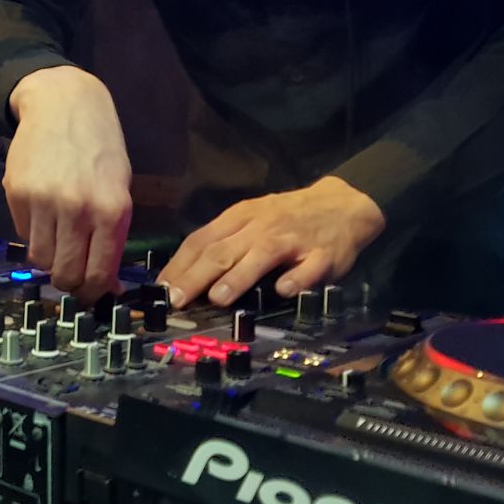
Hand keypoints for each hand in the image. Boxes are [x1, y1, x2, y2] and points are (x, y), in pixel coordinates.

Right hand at [5, 67, 131, 300]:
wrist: (63, 104)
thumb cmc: (100, 149)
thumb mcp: (119, 190)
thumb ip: (112, 237)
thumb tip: (105, 284)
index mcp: (111, 211)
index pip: (97, 275)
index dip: (93, 293)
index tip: (92, 295)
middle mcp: (77, 209)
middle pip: (65, 274)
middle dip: (69, 282)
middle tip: (72, 274)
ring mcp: (43, 202)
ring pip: (40, 259)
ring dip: (49, 257)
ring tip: (58, 239)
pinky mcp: (16, 193)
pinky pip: (23, 234)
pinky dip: (34, 232)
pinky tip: (44, 211)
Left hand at [159, 176, 385, 308]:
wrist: (342, 203)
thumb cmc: (286, 216)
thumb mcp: (250, 219)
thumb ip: (221, 242)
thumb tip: (182, 273)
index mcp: (240, 218)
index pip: (202, 240)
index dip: (180, 265)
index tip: (161, 289)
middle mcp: (262, 227)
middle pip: (224, 250)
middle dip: (197, 275)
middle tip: (178, 299)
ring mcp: (293, 239)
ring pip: (262, 255)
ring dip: (239, 276)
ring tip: (218, 298)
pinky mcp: (323, 255)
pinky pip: (308, 268)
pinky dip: (296, 279)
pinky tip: (283, 291)